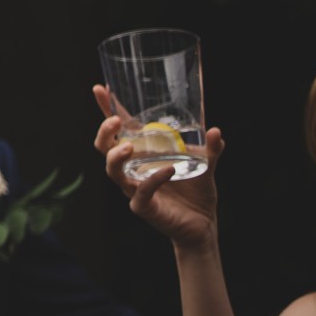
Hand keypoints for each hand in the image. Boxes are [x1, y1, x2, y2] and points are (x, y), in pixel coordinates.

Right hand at [92, 84, 222, 249]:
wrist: (202, 226)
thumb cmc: (196, 193)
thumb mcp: (206, 166)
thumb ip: (211, 149)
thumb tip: (215, 130)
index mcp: (142, 154)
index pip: (119, 130)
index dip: (106, 109)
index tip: (99, 89)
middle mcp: (132, 169)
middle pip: (104, 147)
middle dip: (104, 132)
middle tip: (115, 121)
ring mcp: (134, 188)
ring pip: (113, 170)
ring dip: (116, 156)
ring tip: (128, 147)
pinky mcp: (143, 207)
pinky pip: (141, 193)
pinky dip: (152, 180)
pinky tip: (167, 170)